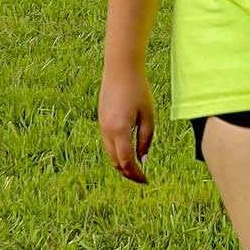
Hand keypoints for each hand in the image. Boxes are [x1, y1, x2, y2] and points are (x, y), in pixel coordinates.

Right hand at [99, 63, 154, 183]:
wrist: (120, 69)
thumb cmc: (138, 90)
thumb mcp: (148, 116)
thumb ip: (145, 139)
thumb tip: (142, 161)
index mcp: (119, 130)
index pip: (126, 162)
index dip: (136, 175)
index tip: (146, 181)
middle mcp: (107, 131)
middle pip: (115, 162)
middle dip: (128, 172)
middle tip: (142, 178)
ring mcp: (101, 126)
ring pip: (110, 154)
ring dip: (122, 163)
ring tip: (136, 168)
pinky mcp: (101, 120)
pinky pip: (108, 143)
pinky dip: (117, 152)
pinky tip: (128, 152)